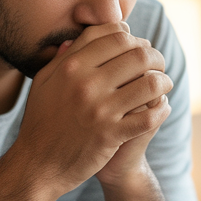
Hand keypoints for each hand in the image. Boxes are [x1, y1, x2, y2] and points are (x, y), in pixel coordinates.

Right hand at [11, 23, 172, 193]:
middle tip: (158, 64)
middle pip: (138, 55)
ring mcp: (100, 110)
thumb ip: (61, 58)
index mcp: (71, 66)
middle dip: (156, 57)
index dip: (134, 37)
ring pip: (150, 83)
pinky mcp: (111, 135)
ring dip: (164, 81)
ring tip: (163, 84)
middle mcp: (86, 84)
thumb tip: (77, 38)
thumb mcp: (43, 83)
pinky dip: (161, 110)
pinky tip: (161, 108)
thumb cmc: (41, 121)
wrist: (37, 164)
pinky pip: (149, 116)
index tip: (139, 46)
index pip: (116, 36)